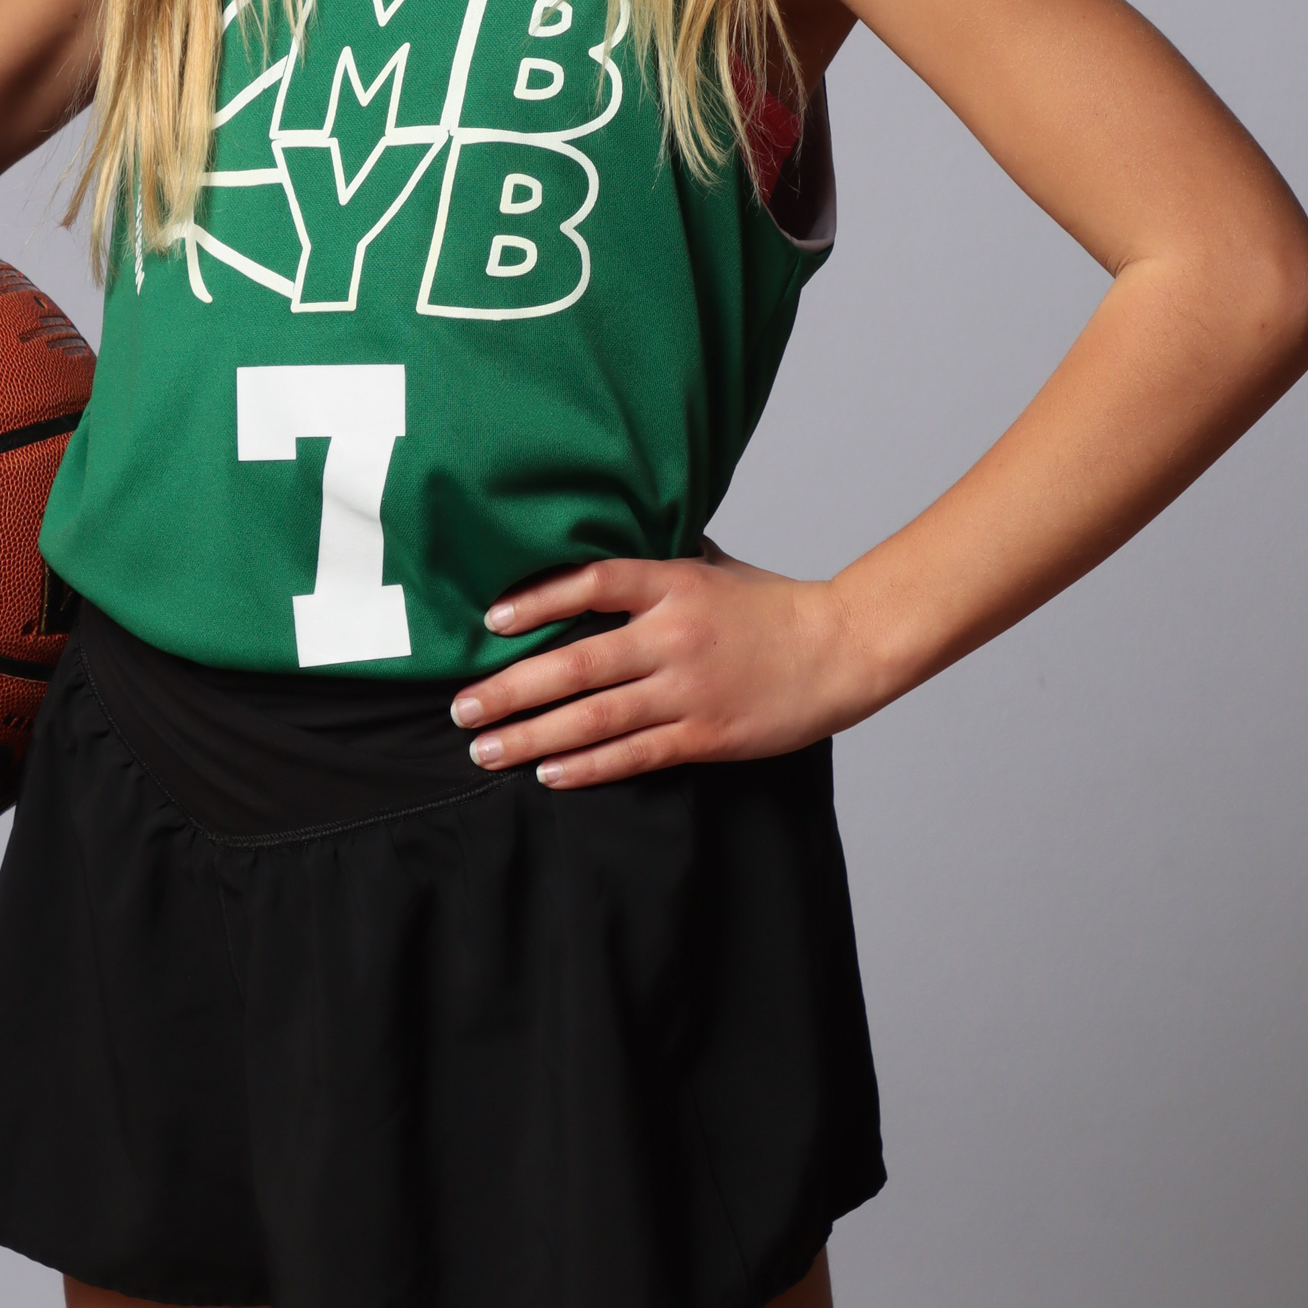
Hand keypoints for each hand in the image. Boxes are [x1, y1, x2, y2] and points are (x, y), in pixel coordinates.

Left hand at [449, 539, 879, 789]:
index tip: (490, 622)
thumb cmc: (777, 605)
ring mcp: (689, 688)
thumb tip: (615, 534)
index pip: (592, 582)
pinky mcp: (707, 734)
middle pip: (576, 664)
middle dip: (510, 689)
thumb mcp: (717, 566)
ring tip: (486, 748)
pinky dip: (588, 766)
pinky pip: (635, 754)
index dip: (536, 600)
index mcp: (675, 584)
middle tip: (462, 706)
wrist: (845, 648)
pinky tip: (548, 773)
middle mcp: (674, 635)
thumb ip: (663, 560)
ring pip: (595, 718)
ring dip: (532, 735)